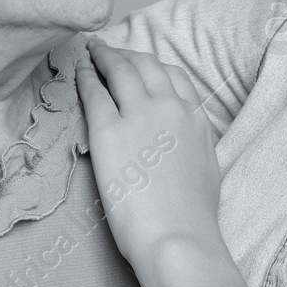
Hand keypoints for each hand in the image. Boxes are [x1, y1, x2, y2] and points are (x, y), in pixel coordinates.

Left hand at [76, 39, 224, 272]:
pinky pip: (94, 93)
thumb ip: (193, 144)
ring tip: (92, 50)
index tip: (140, 64)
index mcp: (196, 119)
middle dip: (127, 54)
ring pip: (121, 70)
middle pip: (146, 65)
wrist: (177, 236)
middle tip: (111, 51)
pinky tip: (80, 70)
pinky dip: (87, 76)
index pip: (174, 77)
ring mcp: (139, 115)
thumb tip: (182, 141)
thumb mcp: (207, 169)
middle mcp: (170, 108)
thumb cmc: (192, 217)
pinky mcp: (108, 130)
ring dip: (105, 56)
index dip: (153, 66)